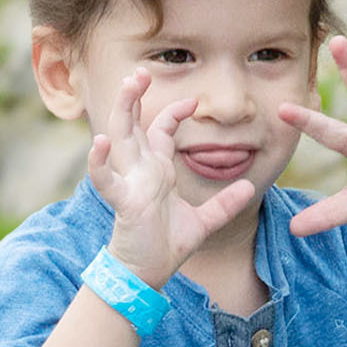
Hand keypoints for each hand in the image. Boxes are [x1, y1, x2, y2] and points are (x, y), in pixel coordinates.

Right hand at [87, 71, 256, 289]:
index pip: (160, 130)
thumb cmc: (167, 245)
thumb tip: (248, 187)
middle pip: (133, 123)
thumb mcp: (205, 222)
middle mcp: (140, 171)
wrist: (148, 273)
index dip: (174, 112)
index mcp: (156, 170)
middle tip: (142, 72)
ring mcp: (130, 183)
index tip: (193, 101)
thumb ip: (225, 204)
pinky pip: (106, 179)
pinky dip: (98, 162)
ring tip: (128, 87)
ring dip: (122, 111)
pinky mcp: (123, 202)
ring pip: (119, 138)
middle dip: (135, 97)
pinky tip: (99, 142)